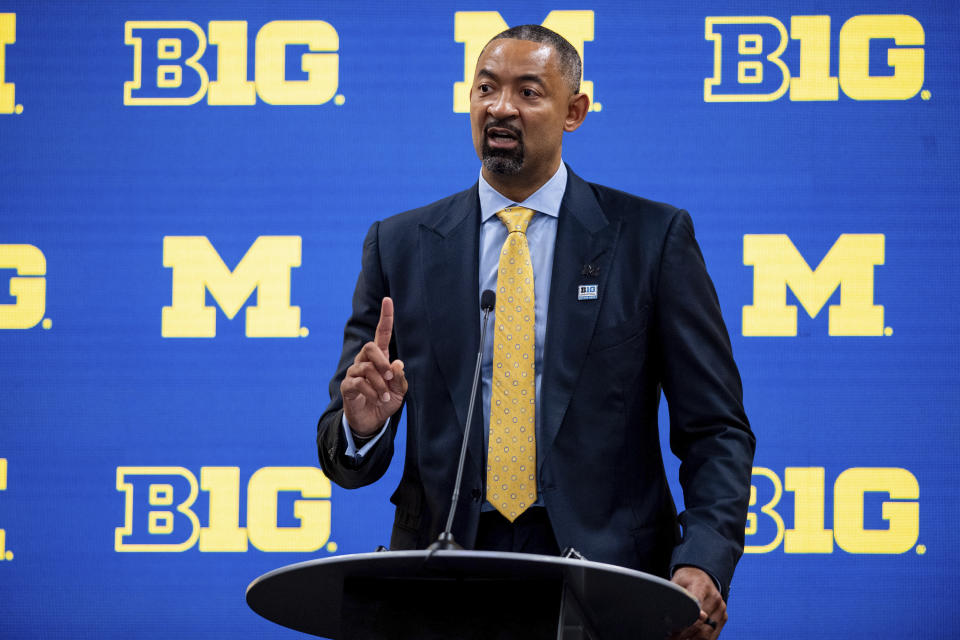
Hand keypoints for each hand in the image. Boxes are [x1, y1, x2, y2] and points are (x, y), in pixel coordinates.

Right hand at [340, 297, 407, 435]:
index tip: (388, 299)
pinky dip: (372, 391)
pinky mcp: (347, 386)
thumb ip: (399, 377)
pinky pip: (358, 382)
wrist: (371, 421)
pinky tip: (377, 399)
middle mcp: (365, 361)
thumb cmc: (385, 401)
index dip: (386, 317)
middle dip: (382, 361)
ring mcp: (354, 372)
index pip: (382, 333)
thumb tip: (397, 363)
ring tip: (385, 396)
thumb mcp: (399, 391)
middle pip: (370, 346)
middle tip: (390, 376)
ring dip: (380, 383)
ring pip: (366, 367)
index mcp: (380, 358)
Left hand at [669, 566, 725, 639]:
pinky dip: (700, 639)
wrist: (703, 576)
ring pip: (706, 632)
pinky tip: (689, 639)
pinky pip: (712, 635)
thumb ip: (673, 594)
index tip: (678, 627)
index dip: (689, 616)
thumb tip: (663, 607)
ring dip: (691, 639)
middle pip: (700, 622)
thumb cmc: (687, 580)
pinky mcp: (723, 617)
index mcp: (701, 585)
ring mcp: (721, 608)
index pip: (696, 602)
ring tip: (677, 639)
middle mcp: (714, 598)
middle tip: (670, 638)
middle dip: (684, 633)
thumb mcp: (677, 581)